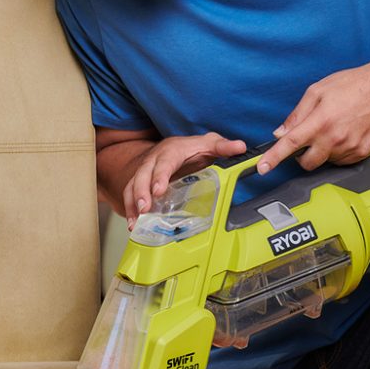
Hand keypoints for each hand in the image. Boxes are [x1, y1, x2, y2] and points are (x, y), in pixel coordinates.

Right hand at [125, 132, 246, 226]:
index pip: (164, 163)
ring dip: (132, 204)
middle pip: (142, 175)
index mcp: (171, 151)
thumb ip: (223, 146)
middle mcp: (154, 161)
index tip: (159, 190)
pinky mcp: (140, 183)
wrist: (174, 146)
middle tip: (144, 209)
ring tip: (135, 223)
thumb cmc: (191, 149)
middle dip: (141, 193)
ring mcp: (145, 172)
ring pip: (132, 186)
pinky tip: (133, 225)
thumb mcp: (208, 144)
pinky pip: (129, 194)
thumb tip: (240, 147)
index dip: (159, 176)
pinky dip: (129, 210)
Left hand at [259, 64, 369, 173]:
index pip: (290, 144)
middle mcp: (334, 138)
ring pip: (326, 162)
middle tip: (310, 138)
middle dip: (302, 155)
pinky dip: (339, 152)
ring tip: (334, 129)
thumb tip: (280, 133)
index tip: (262, 168)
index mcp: (319, 121)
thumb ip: (297, 115)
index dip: (273, 158)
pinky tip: (345, 134)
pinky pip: (343, 161)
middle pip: (307, 163)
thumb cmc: (351, 85)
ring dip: (323, 151)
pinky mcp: (363, 152)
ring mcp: (350, 148)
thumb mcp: (317, 91)